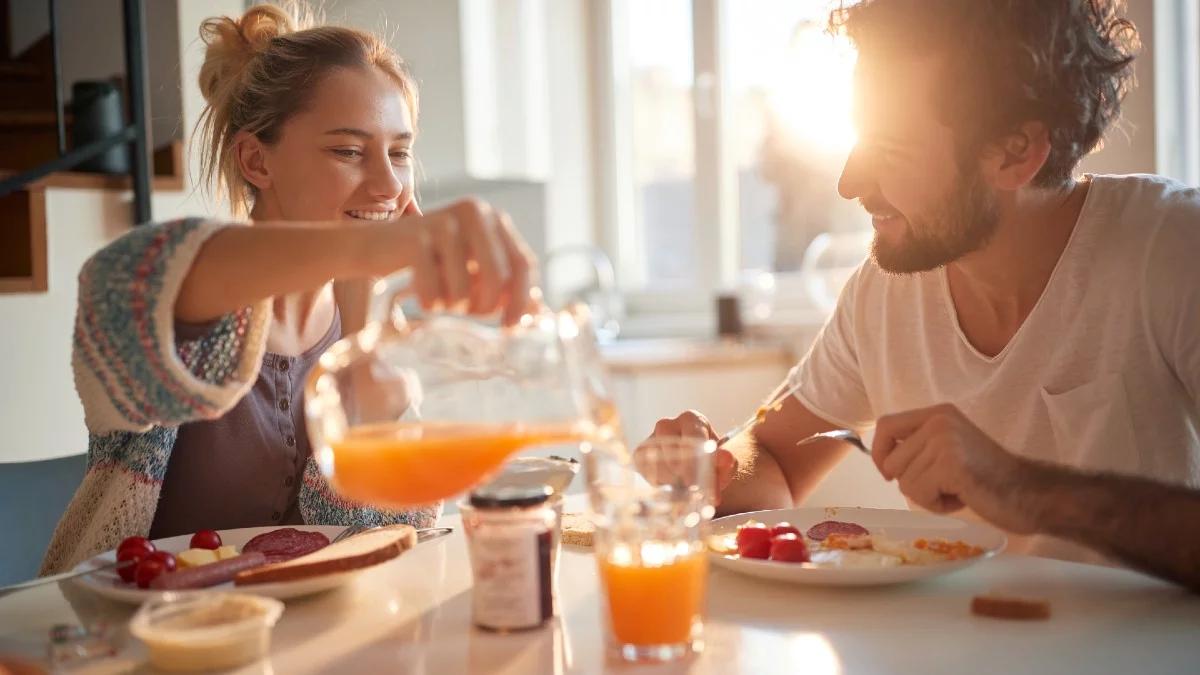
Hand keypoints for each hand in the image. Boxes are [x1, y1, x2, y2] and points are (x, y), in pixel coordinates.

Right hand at [372, 198, 537, 325]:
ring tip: (440, 296)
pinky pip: (435, 291)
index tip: (509, 327)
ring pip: (465, 290)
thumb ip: (505, 286)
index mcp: (493, 218)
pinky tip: (422, 296)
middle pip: (499, 279)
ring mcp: (445, 222)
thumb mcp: (471, 269)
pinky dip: (429, 303)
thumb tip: (539, 312)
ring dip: (452, 306)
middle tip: (467, 312)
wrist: (372, 245)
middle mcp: (474, 212)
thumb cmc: (429, 261)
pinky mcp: (416, 237)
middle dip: (484, 307)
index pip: (524, 264)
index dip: (521, 301)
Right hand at [641, 410, 737, 504]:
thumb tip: (725, 457)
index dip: (693, 460)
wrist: (694, 469)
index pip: (692, 435)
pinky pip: (646, 471)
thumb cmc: (710, 463)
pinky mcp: (639, 454)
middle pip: (670, 446)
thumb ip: (727, 462)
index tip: (694, 482)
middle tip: (690, 488)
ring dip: (670, 480)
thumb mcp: (723, 464)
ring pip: (657, 461)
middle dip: (680, 470)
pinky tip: (669, 486)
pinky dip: (658, 483)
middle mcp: (668, 424)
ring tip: (683, 488)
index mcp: (691, 420)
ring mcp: (651, 438)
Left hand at [872, 403, 1037, 533]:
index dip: (879, 453)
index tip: (890, 473)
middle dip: (911, 482)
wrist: (1027, 492)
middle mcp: (939, 421)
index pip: (885, 426)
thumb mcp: (947, 447)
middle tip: (945, 484)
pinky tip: (962, 497)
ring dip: (927, 496)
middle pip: (890, 461)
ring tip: (957, 489)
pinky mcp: (951, 465)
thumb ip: (918, 445)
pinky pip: (919, 494)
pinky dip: (937, 505)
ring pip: (904, 482)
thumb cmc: (985, 477)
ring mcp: (945, 441)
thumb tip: (880, 458)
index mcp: (937, 413)